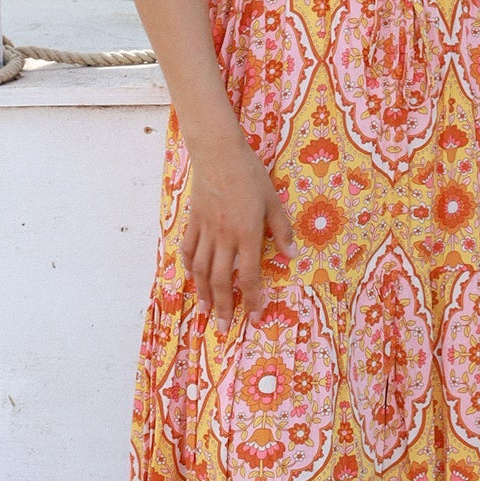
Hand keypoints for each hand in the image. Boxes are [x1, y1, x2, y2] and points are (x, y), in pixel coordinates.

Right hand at [181, 131, 296, 327]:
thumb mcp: (272, 201)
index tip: (254, 317)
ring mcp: (205, 230)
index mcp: (246, 234)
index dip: (251, 299)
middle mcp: (224, 237)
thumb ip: (281, 230)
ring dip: (203, 293)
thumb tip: (292, 256)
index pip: (248, 276)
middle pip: (220, 280)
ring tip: (205, 311)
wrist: (218, 153)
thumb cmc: (250, 175)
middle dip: (224, 306)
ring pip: (200, 269)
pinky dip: (188, 266)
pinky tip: (191, 278)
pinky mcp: (193, 221)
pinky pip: (187, 249)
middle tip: (224, 327)